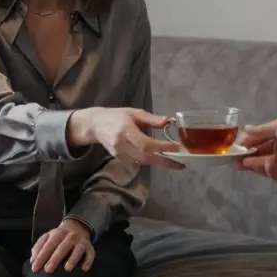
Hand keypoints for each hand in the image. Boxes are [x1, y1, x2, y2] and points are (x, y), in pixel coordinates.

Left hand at [31, 218, 94, 272]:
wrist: (77, 228)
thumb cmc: (58, 239)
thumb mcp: (47, 239)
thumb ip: (38, 248)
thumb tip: (32, 260)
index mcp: (57, 234)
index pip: (48, 245)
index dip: (41, 257)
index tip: (35, 268)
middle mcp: (70, 236)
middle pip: (62, 247)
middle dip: (55, 259)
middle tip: (48, 270)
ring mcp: (81, 241)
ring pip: (78, 249)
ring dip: (73, 259)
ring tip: (67, 269)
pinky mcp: (90, 248)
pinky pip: (90, 254)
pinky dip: (88, 261)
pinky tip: (84, 269)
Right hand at [68, 107, 182, 168]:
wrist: (95, 125)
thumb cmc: (116, 116)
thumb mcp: (134, 113)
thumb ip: (152, 119)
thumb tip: (169, 121)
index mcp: (126, 130)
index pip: (146, 143)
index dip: (162, 147)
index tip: (177, 147)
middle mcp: (122, 144)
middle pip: (145, 157)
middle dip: (164, 161)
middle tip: (180, 163)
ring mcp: (119, 154)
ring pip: (143, 162)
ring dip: (159, 162)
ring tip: (174, 162)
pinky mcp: (119, 159)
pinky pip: (138, 162)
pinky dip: (150, 161)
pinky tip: (161, 159)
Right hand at [235, 118, 276, 184]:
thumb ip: (261, 129)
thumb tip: (245, 128)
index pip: (257, 140)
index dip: (245, 143)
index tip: (233, 146)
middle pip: (257, 154)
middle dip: (244, 156)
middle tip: (232, 159)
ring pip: (261, 165)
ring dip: (251, 164)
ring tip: (240, 164)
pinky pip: (272, 173)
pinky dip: (268, 169)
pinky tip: (267, 163)